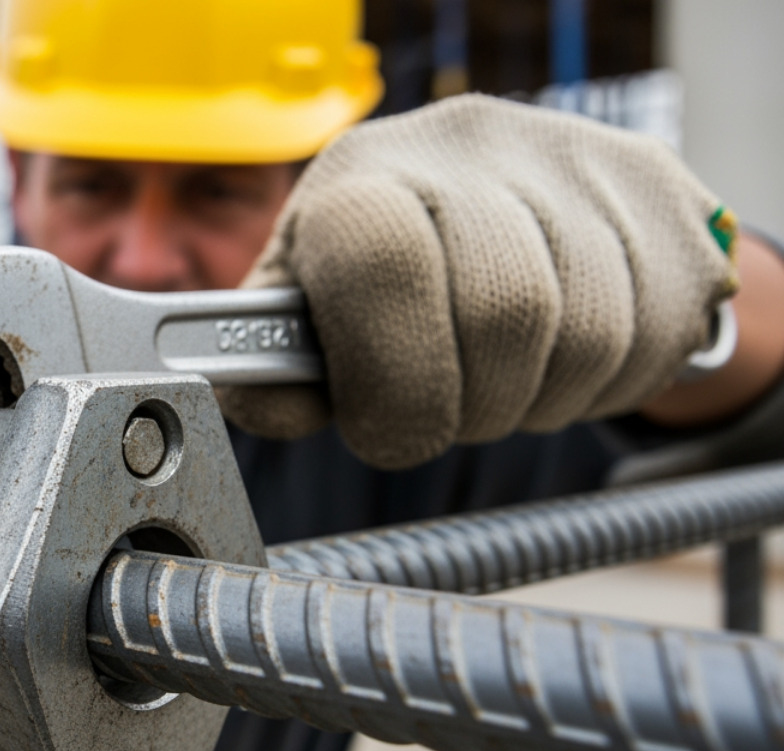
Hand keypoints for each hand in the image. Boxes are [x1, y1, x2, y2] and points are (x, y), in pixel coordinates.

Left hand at [219, 94, 737, 469]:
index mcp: (362, 174)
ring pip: (592, 331)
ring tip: (504, 383)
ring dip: (545, 400)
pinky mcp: (656, 188)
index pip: (382, 264)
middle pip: (505, 311)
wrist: (493, 195)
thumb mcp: (302, 305)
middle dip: (476, 404)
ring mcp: (573, 157)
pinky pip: (659, 329)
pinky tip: (566, 359)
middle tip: (450, 411)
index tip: (385, 424)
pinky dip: (612, 382)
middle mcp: (468, 144)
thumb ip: (276, 369)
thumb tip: (274, 405)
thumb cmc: (373, 273)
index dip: (390, 379)